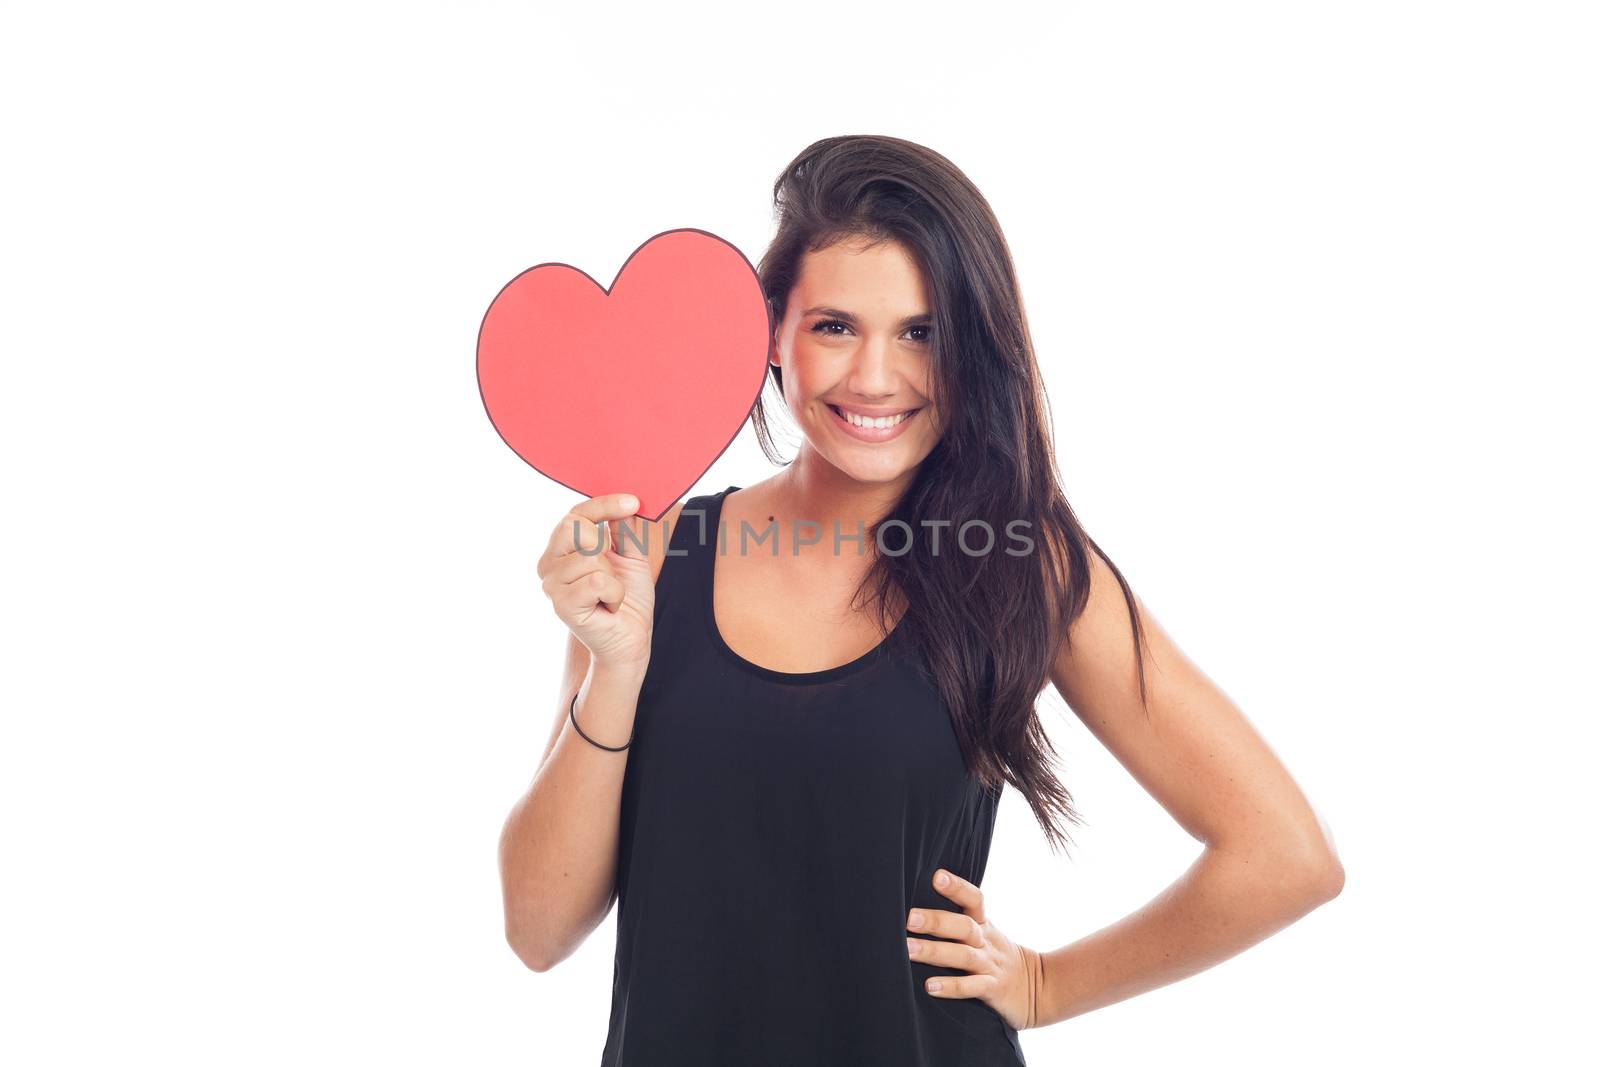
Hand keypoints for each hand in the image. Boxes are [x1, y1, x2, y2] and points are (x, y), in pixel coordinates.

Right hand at [536, 493, 654, 672]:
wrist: (629, 641)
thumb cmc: (627, 600)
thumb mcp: (631, 556)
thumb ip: (625, 528)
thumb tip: (626, 500)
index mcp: (563, 549)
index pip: (577, 513)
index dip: (604, 504)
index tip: (633, 502)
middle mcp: (550, 563)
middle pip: (572, 526)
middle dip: (603, 544)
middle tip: (612, 569)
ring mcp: (552, 584)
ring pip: (589, 556)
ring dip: (613, 577)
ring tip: (609, 595)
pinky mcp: (562, 604)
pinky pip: (597, 581)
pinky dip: (615, 594)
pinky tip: (608, 607)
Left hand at [906, 868, 1043, 1031]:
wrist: (1037, 989)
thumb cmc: (997, 957)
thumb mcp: (986, 933)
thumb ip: (959, 921)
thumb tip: (917, 906)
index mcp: (984, 924)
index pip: (974, 899)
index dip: (957, 887)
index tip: (936, 876)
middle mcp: (986, 942)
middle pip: (963, 926)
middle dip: (936, 921)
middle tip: (909, 918)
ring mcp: (990, 966)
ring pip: (962, 956)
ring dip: (934, 952)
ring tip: (908, 949)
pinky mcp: (993, 990)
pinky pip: (972, 987)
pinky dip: (951, 987)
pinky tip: (930, 986)